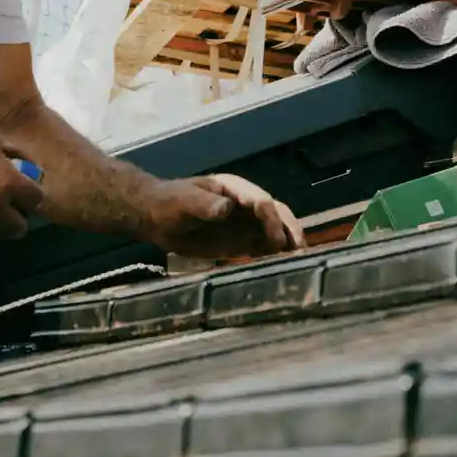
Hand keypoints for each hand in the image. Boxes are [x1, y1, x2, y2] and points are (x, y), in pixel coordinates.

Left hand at [163, 171, 302, 259]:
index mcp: (235, 189)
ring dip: (287, 242)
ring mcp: (244, 223)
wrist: (157, 217)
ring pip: (274, 230)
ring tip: (300, 260)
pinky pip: (262, 246)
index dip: (271, 219)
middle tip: (300, 248)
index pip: (261, 201)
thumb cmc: (169, 203)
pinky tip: (283, 267)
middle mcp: (246, 205)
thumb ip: (204, 204)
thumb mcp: (184, 202)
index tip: (277, 239)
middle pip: (276, 214)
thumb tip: (226, 209)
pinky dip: (274, 254)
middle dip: (289, 228)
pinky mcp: (239, 241)